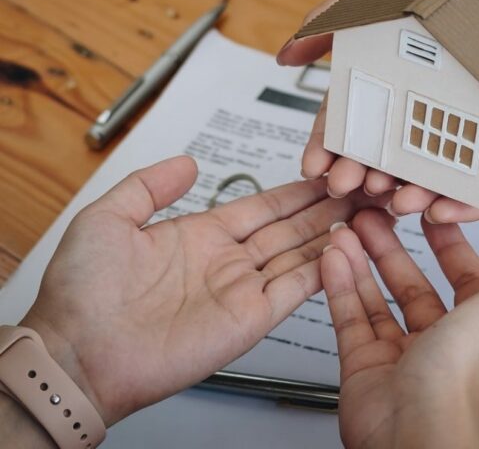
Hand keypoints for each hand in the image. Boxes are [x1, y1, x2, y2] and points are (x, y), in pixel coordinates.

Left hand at [19, 156, 385, 424]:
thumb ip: (149, 185)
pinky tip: (346, 246)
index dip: (296, 191)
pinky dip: (323, 268)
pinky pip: (295, 289)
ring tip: (365, 209)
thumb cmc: (81, 293)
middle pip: (291, 228)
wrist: (76, 354)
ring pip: (301, 254)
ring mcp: (241, 291)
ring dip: (333, 233)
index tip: (325, 173)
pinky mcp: (249, 320)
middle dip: (326, 207)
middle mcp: (227, 262)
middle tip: (360, 187)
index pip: (262, 207)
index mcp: (201, 235)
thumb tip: (187, 161)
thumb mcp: (107, 218)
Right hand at [276, 0, 478, 188]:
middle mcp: (413, 102)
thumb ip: (330, 18)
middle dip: (361, 171)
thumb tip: (287, 55)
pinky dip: (457, 184)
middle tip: (349, 186)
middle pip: (382, 148)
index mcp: (382, 80)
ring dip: (405, 184)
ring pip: (425, 161)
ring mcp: (452, 114)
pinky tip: (445, 200)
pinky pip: (475, 160)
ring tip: (394, 196)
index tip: (314, 167)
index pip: (347, 121)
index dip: (327, 146)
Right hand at [322, 209, 478, 448]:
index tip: (429, 216)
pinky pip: (350, 318)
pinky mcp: (363, 367)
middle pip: (413, 285)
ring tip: (348, 229)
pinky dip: (340, 286)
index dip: (448, 245)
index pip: (464, 278)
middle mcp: (441, 343)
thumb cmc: (466, 373)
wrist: (418, 428)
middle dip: (393, 249)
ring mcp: (400, 357)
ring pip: (378, 299)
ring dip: (363, 262)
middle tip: (375, 216)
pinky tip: (334, 257)